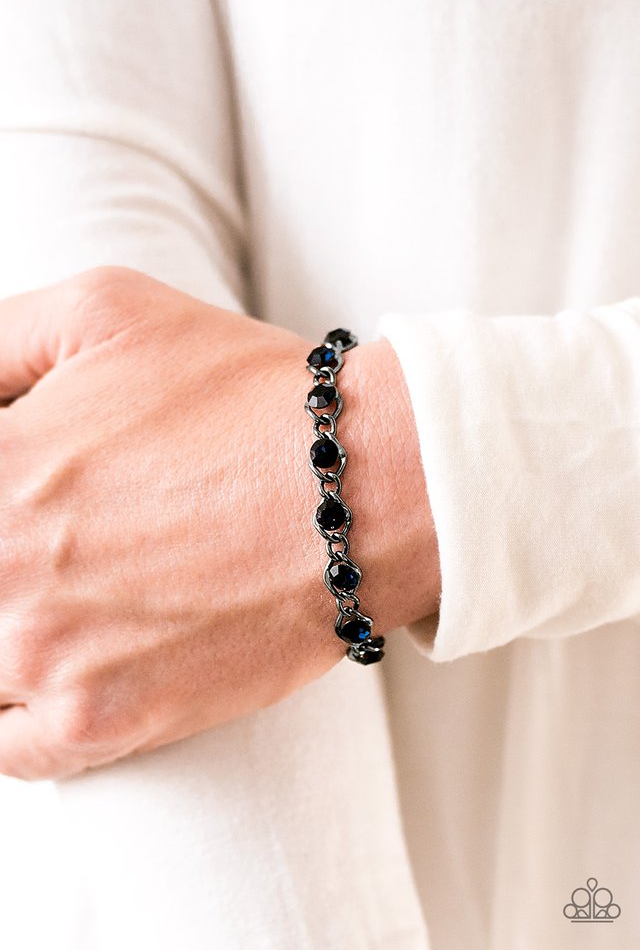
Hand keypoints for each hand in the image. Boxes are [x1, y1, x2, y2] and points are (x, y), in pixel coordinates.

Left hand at [0, 268, 439, 779]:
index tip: (19, 503)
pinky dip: (12, 710)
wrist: (365, 489)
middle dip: (5, 556)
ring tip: (61, 596)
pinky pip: (5, 748)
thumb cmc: (240, 393)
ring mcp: (44, 660)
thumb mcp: (103, 307)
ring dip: (6, 631)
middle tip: (56, 545)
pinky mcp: (101, 723)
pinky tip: (51, 667)